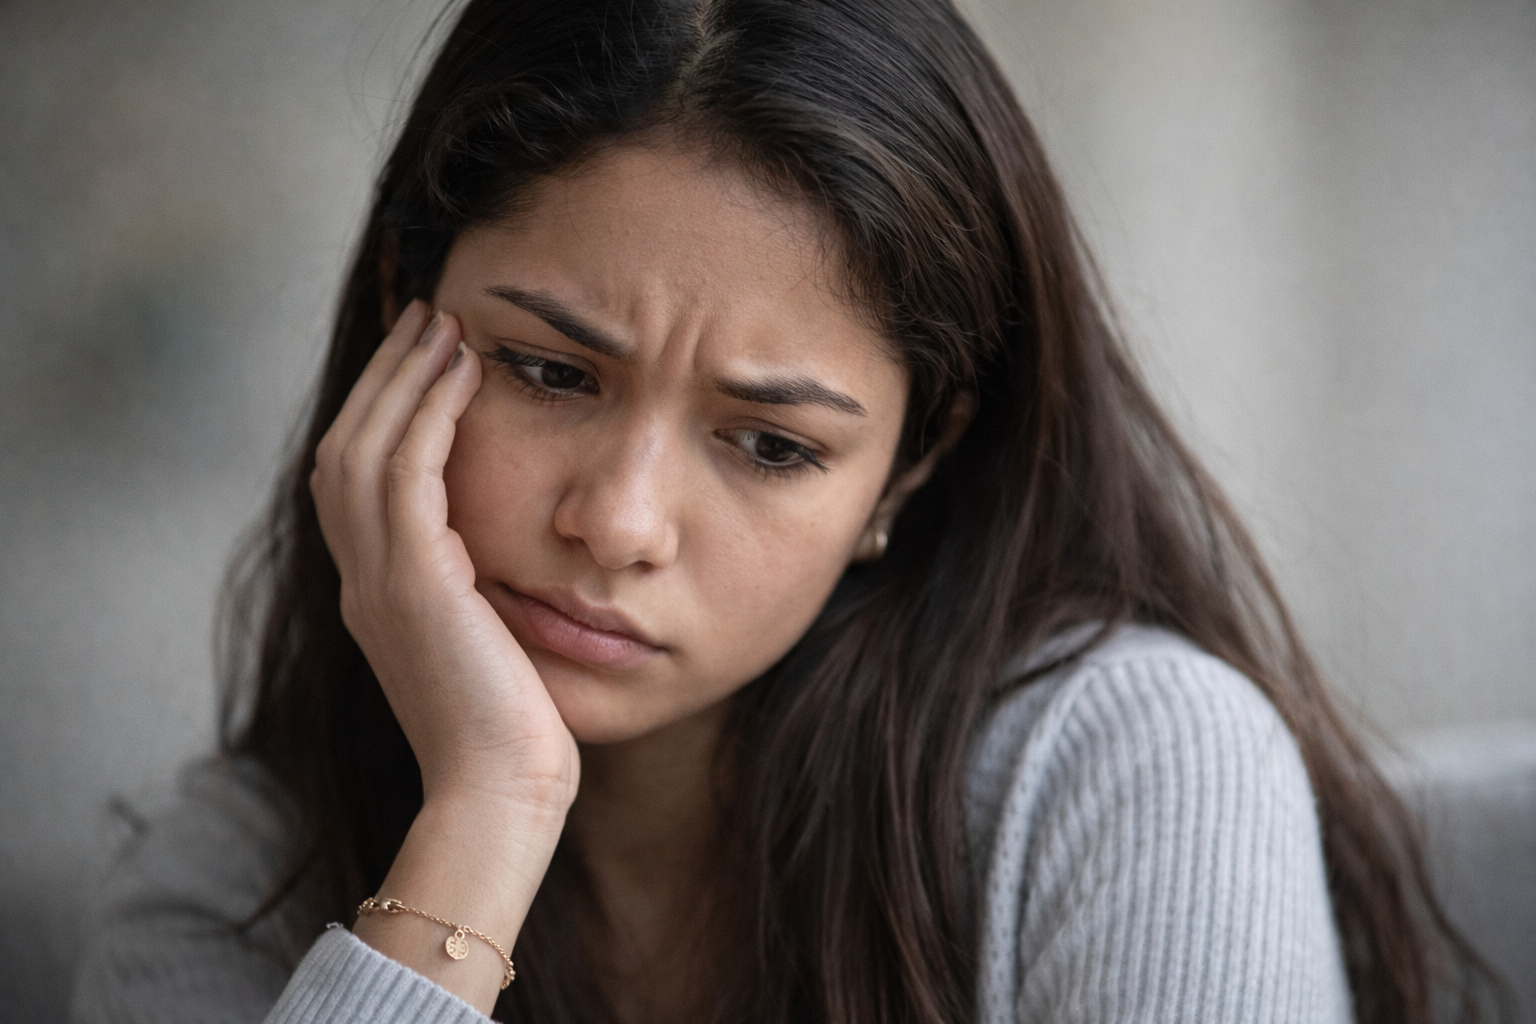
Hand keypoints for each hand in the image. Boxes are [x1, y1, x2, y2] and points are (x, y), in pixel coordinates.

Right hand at [310, 300, 578, 813]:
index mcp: (377, 594)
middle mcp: (361, 581)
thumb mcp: (491, 644)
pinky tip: (465, 373)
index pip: (359, 480)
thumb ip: (481, 591)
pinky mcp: (412, 582)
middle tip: (428, 318)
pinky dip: (428, 414)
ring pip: (366, 447)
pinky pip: (407, 472)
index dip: (385, 412)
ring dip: (404, 379)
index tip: (428, 360)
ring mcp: (377, 580)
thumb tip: (510, 551)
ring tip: (444, 324)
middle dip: (386, 378)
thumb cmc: (515, 731)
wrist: (501, 792)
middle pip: (348, 448)